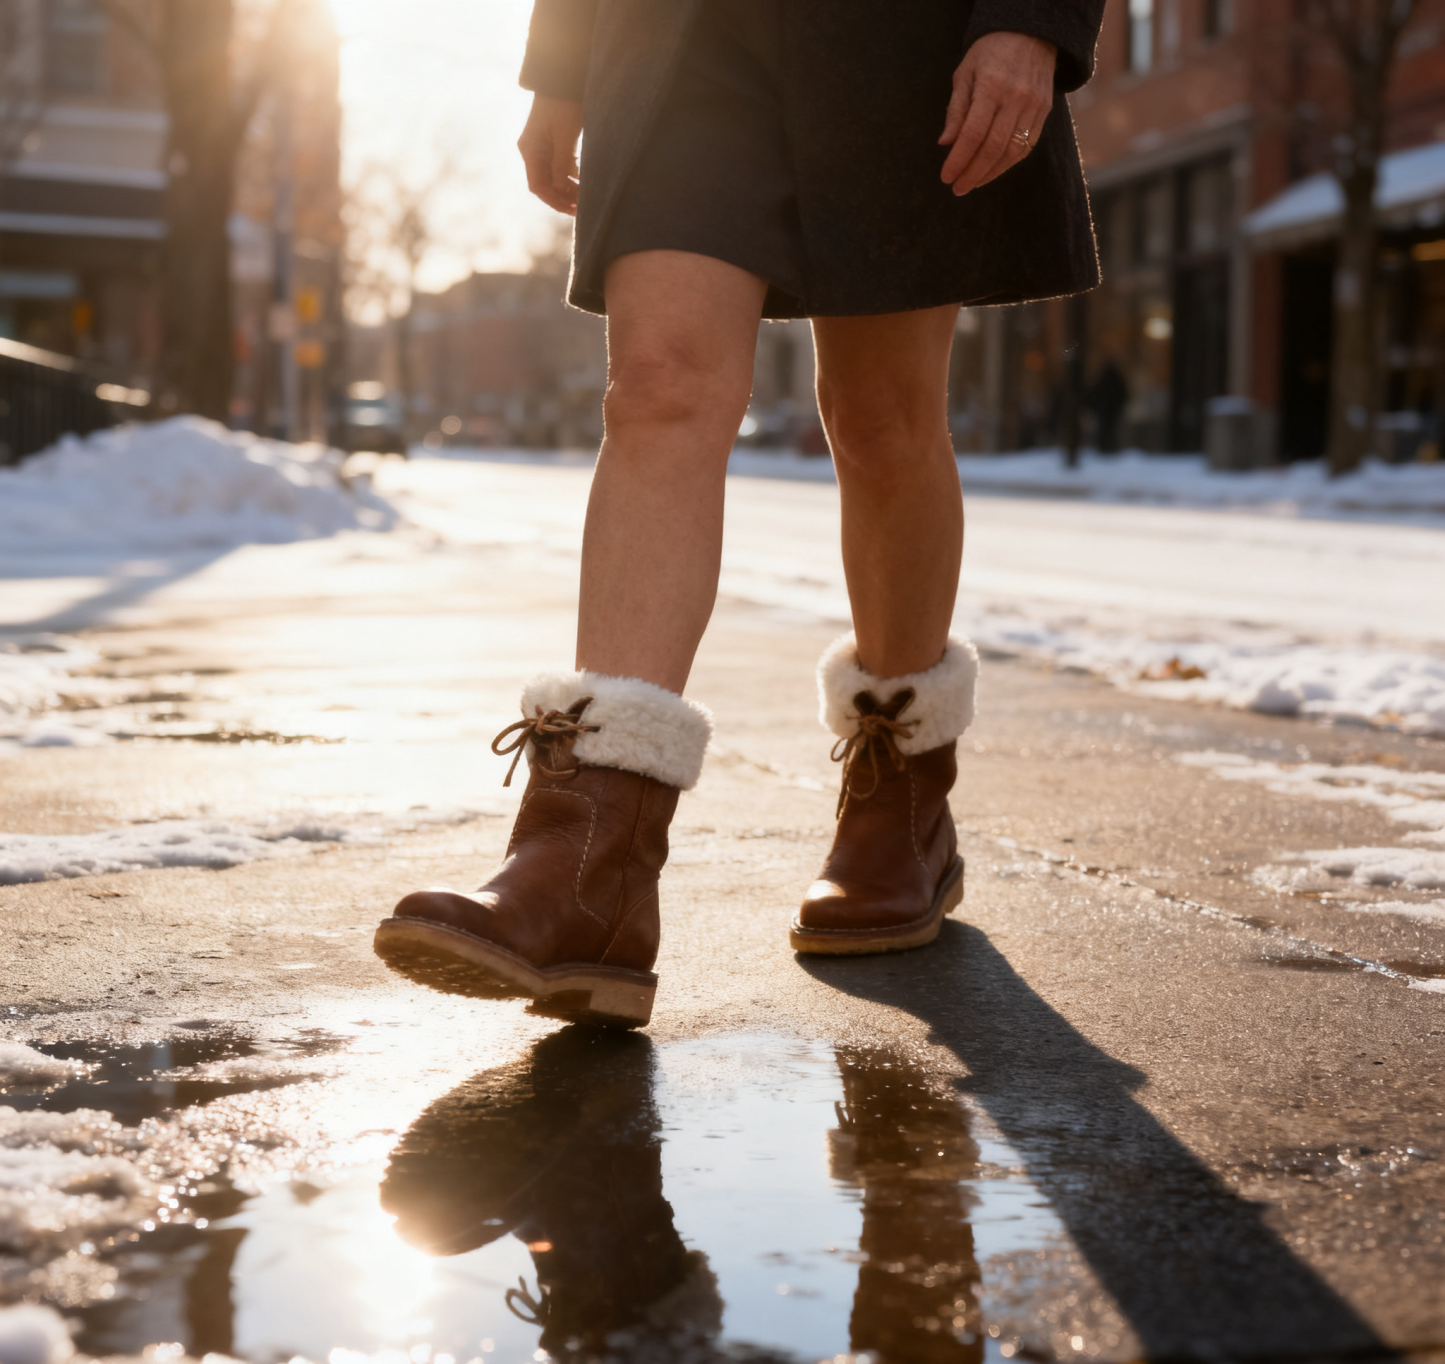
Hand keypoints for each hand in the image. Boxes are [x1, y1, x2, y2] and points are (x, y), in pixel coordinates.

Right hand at [518, 95, 583, 214]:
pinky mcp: (555, 143)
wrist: (564, 78)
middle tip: (582, 208)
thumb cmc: (562, 104)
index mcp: (530, 150)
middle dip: (563, 197)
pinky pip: (561, 167)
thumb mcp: (563, 136)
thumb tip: (562, 191)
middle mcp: (534, 151)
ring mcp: (544, 147)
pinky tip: (585, 183)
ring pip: (555, 177)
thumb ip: (561, 164)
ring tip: (586, 198)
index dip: (553, 200)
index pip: (538, 185)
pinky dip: (572, 176)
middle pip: (546, 184)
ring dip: (569, 188)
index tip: (571, 209)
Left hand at [939, 32, 1056, 195]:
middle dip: (973, 173)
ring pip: (1012, 151)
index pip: (972, 134)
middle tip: (957, 188)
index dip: (958, 159)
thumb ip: (956, 109)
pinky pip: (1027, 146)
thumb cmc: (991, 51)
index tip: (946, 177)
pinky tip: (992, 170)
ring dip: (990, 173)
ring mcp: (1033, 106)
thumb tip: (946, 142)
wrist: (1032, 33)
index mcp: (991, 86)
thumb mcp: (965, 73)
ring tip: (972, 183)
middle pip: (992, 147)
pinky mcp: (1045, 111)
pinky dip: (1008, 163)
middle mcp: (1015, 98)